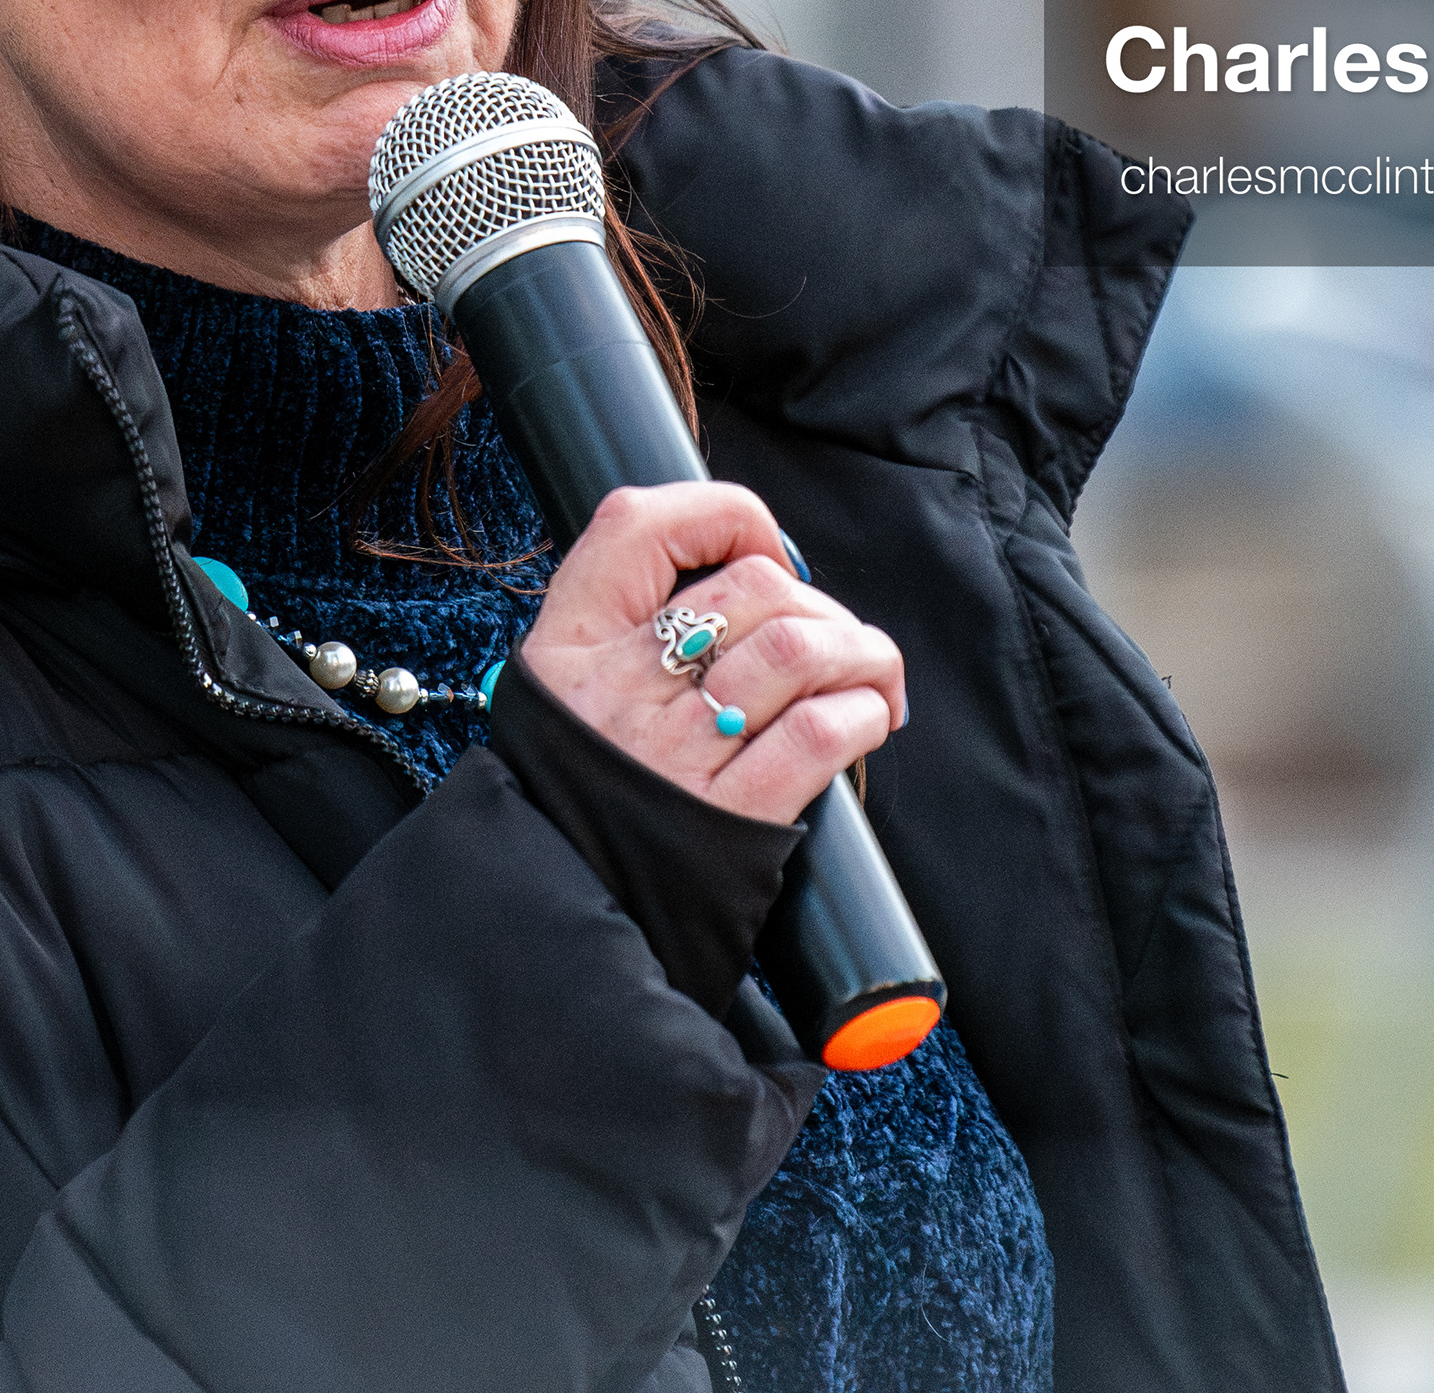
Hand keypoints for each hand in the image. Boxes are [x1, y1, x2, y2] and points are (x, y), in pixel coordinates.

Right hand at [520, 482, 904, 826]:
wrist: (567, 918)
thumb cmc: (585, 797)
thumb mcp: (562, 693)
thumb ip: (623, 627)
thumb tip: (753, 572)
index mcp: (570, 647)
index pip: (636, 524)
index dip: (724, 516)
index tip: (765, 552)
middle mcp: (618, 691)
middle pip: (752, 588)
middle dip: (820, 603)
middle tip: (836, 642)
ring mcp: (673, 754)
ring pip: (796, 651)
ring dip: (861, 653)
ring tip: (872, 675)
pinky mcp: (730, 818)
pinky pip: (816, 733)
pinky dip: (862, 714)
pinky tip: (867, 721)